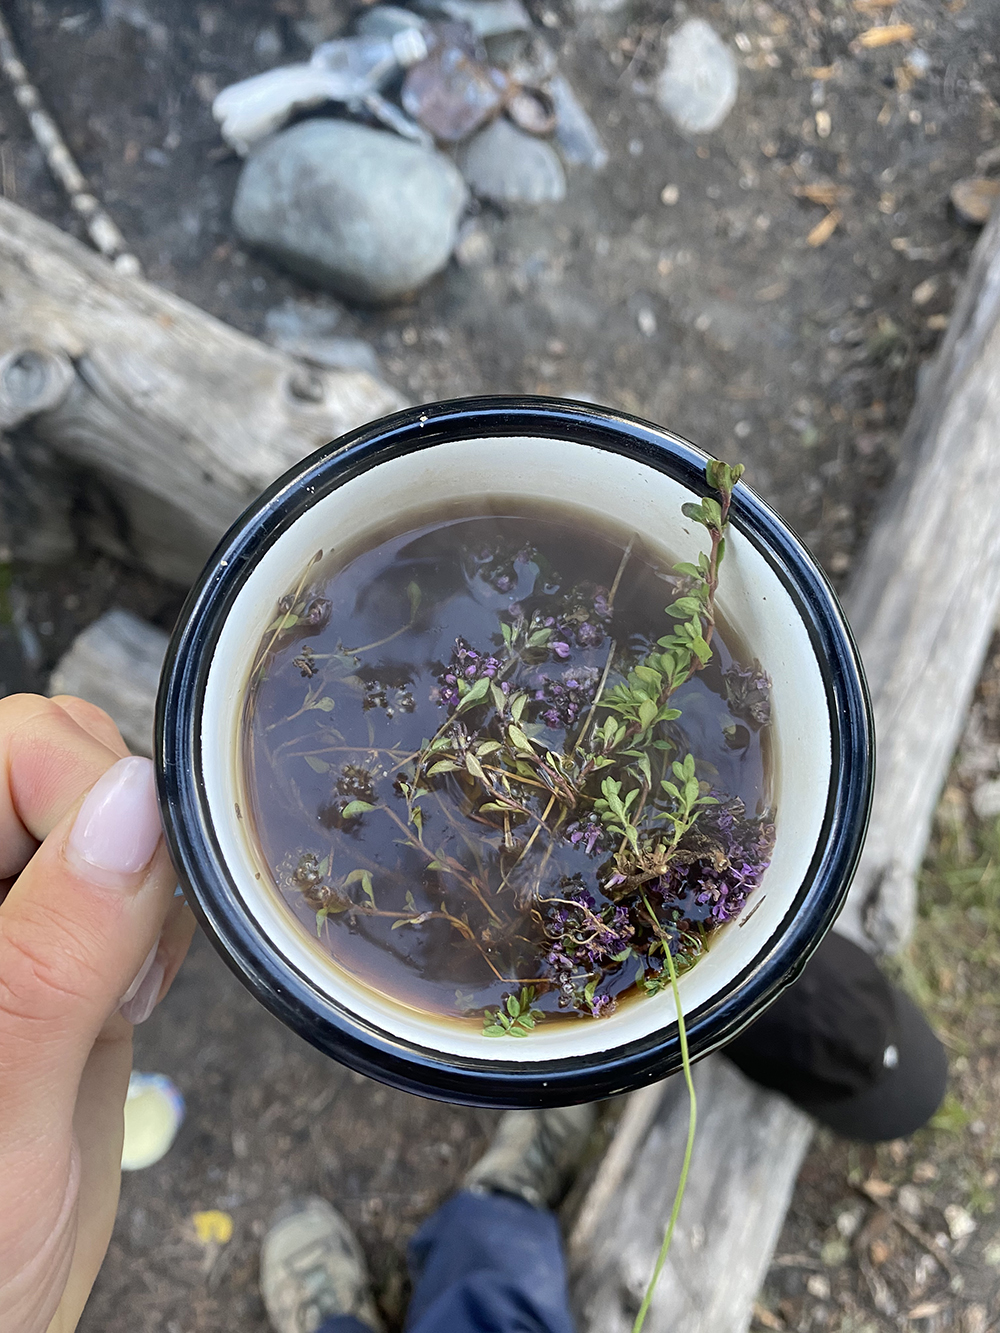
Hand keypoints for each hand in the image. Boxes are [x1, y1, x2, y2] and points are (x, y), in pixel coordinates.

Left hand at [0, 694, 195, 1332]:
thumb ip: (50, 958)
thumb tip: (130, 806)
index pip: (11, 748)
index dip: (84, 798)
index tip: (120, 910)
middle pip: (55, 759)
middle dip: (124, 837)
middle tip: (118, 962)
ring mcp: (9, 918)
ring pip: (104, 808)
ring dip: (145, 882)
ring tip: (118, 991)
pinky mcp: (52, 949)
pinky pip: (130, 874)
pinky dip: (158, 918)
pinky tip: (127, 995)